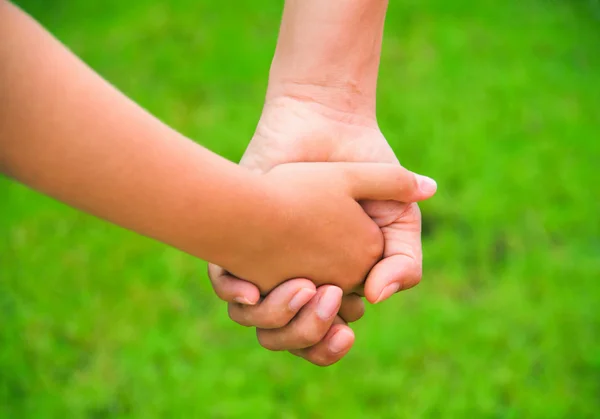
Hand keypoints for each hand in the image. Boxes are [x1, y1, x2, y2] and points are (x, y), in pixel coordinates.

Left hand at [209, 95, 435, 364]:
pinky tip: (251, 288)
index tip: (346, 321)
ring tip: (305, 288)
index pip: (327, 334)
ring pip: (260, 322)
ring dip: (280, 321)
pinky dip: (236, 294)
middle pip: (293, 336)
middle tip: (327, 305)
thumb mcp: (399, 218)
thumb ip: (404, 260)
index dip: (332, 341)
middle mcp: (298, 279)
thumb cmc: (364, 170)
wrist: (328, 127)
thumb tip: (378, 296)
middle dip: (309, 336)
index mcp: (334, 281)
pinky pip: (227, 285)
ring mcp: (267, 264)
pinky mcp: (238, 241)